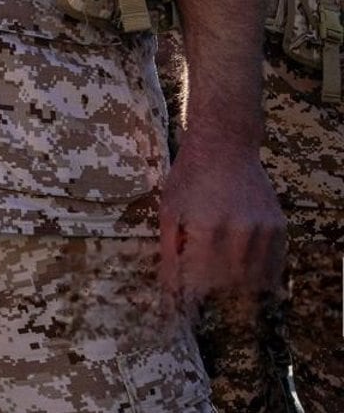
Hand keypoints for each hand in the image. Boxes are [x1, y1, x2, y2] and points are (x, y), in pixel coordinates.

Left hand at [159, 133, 285, 308]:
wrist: (225, 146)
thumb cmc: (189, 177)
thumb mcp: (169, 209)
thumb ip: (169, 250)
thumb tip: (169, 288)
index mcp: (207, 227)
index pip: (202, 280)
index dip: (192, 295)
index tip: (184, 302)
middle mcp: (239, 231)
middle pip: (229, 284)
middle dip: (214, 292)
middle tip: (203, 293)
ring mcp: (264, 229)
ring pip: (254, 279)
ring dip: (237, 287)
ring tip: (222, 283)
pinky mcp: (279, 227)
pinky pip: (274, 265)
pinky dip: (261, 277)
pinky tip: (246, 276)